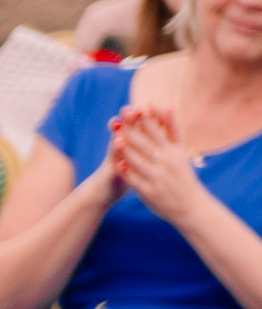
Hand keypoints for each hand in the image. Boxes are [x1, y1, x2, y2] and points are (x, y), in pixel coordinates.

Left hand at [114, 104, 210, 224]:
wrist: (191, 206)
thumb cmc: (182, 175)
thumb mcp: (180, 151)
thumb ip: (171, 128)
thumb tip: (164, 102)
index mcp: (176, 152)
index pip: (163, 132)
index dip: (151, 119)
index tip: (141, 105)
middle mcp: (169, 163)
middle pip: (149, 143)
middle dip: (135, 128)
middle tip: (122, 115)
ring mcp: (159, 178)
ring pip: (140, 160)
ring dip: (127, 149)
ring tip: (116, 138)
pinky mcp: (149, 191)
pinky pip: (135, 180)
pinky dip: (126, 171)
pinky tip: (117, 163)